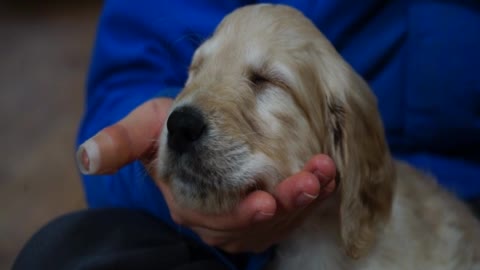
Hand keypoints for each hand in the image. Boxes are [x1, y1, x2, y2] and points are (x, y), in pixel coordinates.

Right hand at [77, 98, 336, 252]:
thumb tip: (86, 156)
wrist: (199, 131)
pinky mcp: (270, 206)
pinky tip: (327, 174)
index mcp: (191, 204)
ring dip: (306, 199)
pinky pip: (294, 209)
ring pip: (281, 220)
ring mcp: (247, 215)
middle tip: (310, 183)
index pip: (217, 220)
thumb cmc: (174, 131)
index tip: (266, 201)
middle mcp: (220, 217)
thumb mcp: (146, 128)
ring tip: (325, 173)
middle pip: (257, 224)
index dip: (241, 215)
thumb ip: (120, 142)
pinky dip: (313, 193)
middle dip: (286, 206)